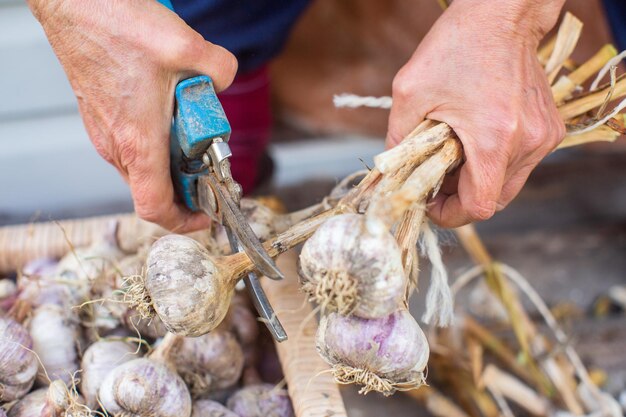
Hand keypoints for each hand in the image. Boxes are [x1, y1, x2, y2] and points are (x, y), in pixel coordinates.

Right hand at [27, 0, 236, 231]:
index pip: (156, 207)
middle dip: (187, 188)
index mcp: (138, 141)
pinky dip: (157, 146)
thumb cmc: (115, 26)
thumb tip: (224, 78)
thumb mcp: (185, 45)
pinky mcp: (102, 121)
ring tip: (193, 138)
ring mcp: (106, 135)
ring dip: (172, 164)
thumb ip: (219, 67)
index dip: (185, 221)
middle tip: (210, 169)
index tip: (207, 215)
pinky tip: (172, 116)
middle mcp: (117, 146)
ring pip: (144, 169)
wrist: (73, 6)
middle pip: (154, 190)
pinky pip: (133, 149)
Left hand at [386, 0, 565, 227]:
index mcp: (493, 139)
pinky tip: (474, 142)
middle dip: (460, 198)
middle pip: (495, 200)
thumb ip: (398, 140)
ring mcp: (543, 137)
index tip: (430, 203)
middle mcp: (526, 143)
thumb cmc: (456, 46)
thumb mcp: (410, 93)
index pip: (480, 206)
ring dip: (478, 181)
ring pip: (508, 184)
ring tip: (452, 157)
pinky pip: (520, 163)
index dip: (450, 213)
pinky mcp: (549, 129)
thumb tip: (391, 173)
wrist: (502, 14)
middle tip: (435, 181)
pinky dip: (495, 163)